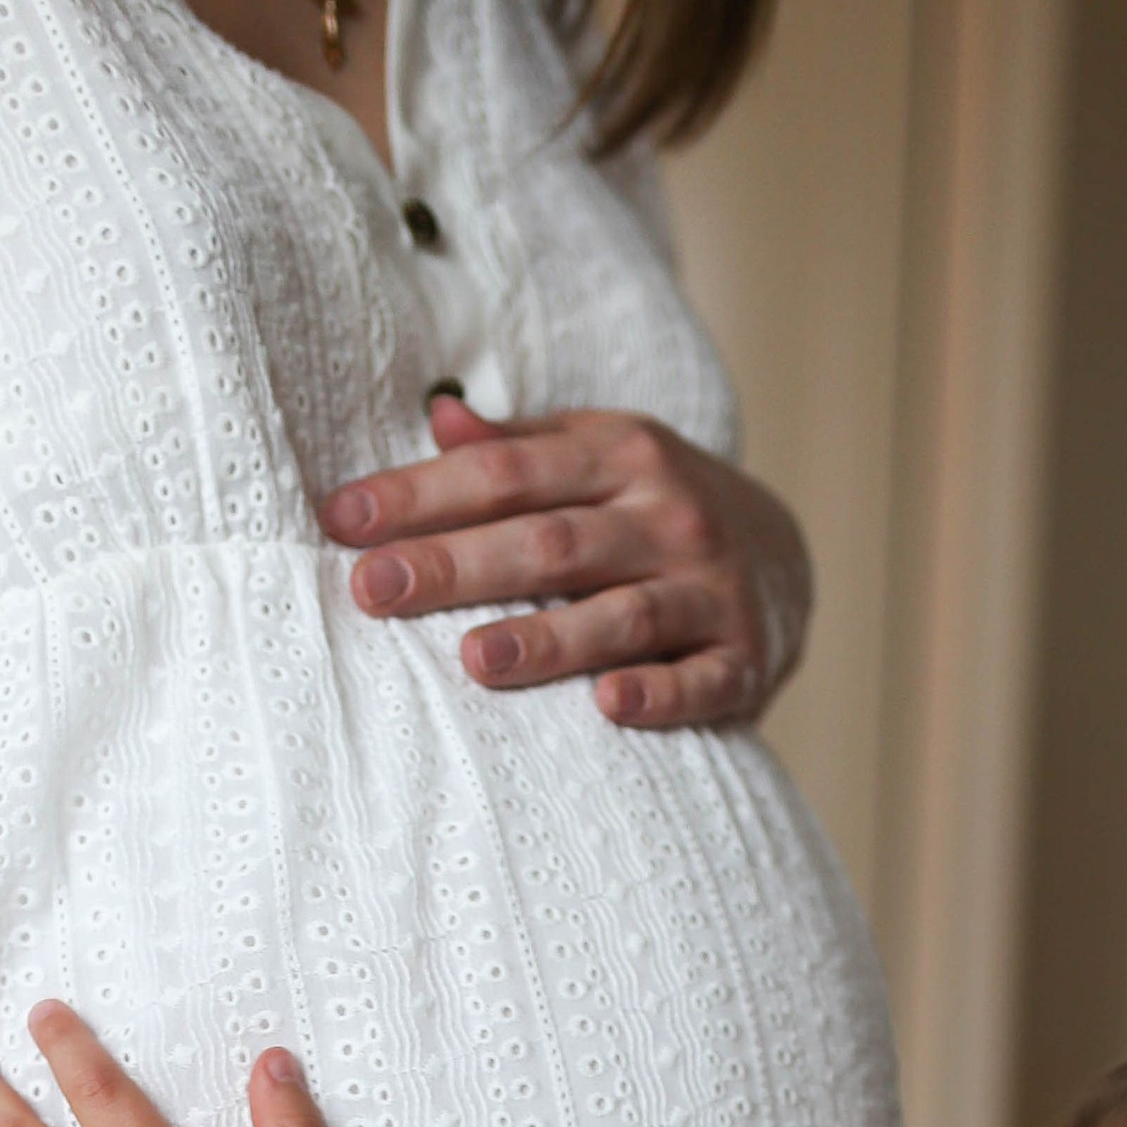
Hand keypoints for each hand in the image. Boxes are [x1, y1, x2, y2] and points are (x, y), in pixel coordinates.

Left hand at [324, 395, 810, 729]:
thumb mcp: (597, 454)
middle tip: (375, 591)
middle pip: (550, 542)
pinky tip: (608, 708)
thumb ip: (519, 446)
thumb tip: (438, 417)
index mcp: (619, 454)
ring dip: (548, 640)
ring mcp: (710, 590)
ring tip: (474, 661)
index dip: (420, 495)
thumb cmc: (652, 507)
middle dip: (458, 565)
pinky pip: (701, 683)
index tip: (341, 521)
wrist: (785, 557)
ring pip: (621, 614)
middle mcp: (667, 515)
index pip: (505, 473)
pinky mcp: (744, 661)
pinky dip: (659, 697)